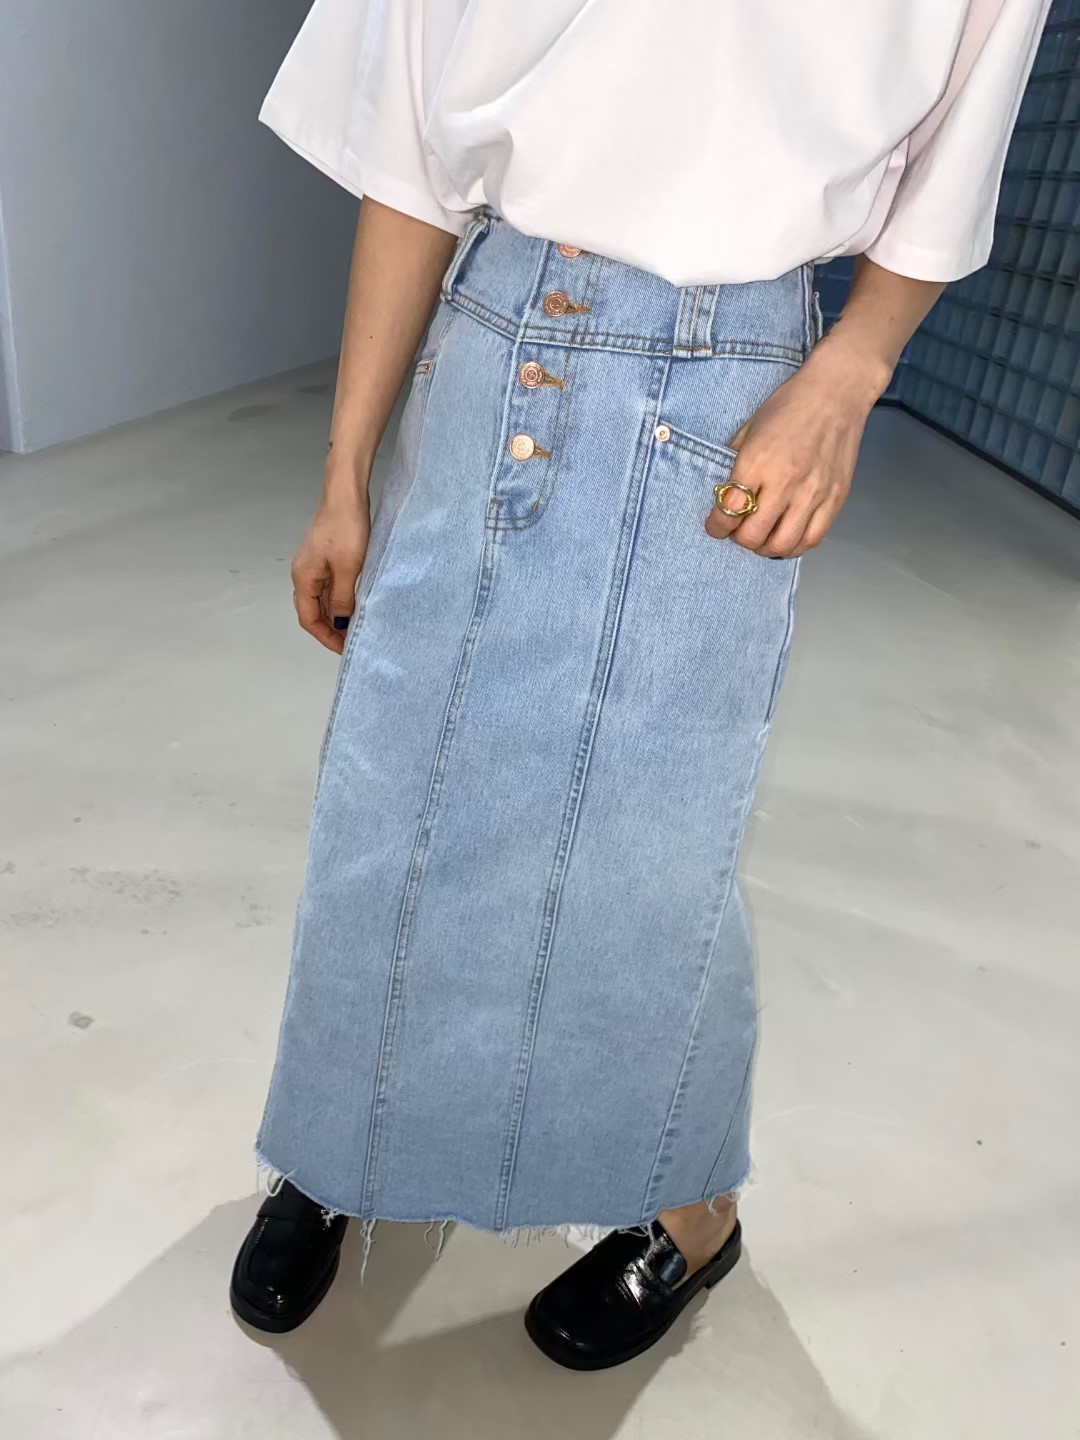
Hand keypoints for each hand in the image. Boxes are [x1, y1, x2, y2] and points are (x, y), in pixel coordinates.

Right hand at [291, 478, 370, 653]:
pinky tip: (354, 604)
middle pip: (313, 610)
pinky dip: (339, 599)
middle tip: (351, 641)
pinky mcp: (324, 557)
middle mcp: (304, 573)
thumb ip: (342, 599)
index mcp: (303, 577)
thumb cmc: (345, 526)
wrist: (345, 494)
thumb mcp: (348, 568)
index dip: (325, 636)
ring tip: (355, 627)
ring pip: (321, 599)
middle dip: (330, 629)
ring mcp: (313, 565)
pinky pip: (328, 586)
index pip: (308, 618)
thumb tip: (339, 624)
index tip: (343, 647)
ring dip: (335, 615)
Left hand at [704, 344, 885, 557]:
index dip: (716, 525)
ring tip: (762, 536)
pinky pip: (812, 538)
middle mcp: (785, 481)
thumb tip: (724, 491)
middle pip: (753, 535)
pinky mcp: (835, 498)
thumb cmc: (792, 404)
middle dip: (738, 538)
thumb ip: (735, 461)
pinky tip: (786, 535)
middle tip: (737, 530)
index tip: (715, 525)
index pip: (728, 510)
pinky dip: (795, 545)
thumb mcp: (750, 427)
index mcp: (758, 461)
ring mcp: (813, 492)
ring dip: (765, 547)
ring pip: (782, 544)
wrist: (836, 391)